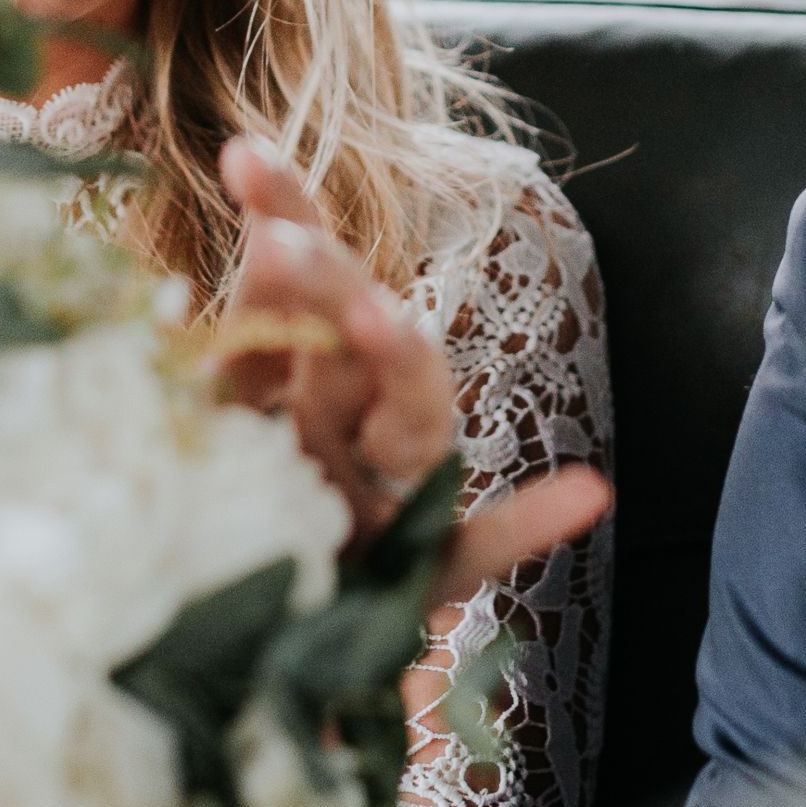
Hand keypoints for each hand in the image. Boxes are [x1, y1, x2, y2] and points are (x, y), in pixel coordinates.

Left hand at [218, 137, 612, 580]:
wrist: (253, 651)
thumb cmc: (242, 516)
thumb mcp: (219, 416)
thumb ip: (249, 333)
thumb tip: (257, 235)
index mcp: (302, 375)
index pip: (297, 275)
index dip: (284, 210)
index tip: (244, 155)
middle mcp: (357, 419)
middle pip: (354, 332)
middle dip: (324, 280)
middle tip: (280, 241)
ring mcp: (394, 491)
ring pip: (412, 416)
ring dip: (403, 361)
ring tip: (378, 319)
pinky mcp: (424, 572)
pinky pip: (481, 546)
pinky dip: (532, 522)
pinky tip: (586, 493)